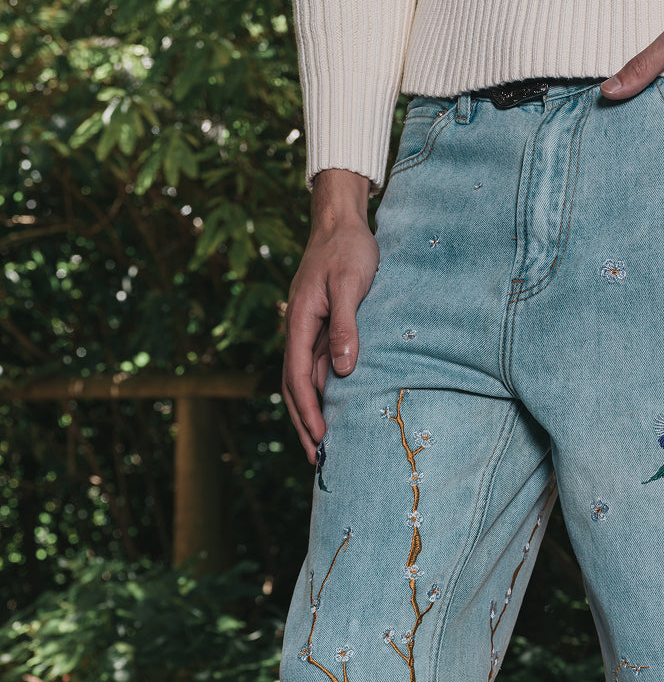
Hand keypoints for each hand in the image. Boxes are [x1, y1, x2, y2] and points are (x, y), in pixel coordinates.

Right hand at [282, 168, 378, 461]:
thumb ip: (345, 327)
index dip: (308, 410)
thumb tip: (343, 371)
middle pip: (295, 387)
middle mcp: (300, 331)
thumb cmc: (348, 249)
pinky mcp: (322, 329)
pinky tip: (333, 412)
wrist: (341, 221)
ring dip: (311, 414)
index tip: (320, 437)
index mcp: (301, 322)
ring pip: (305, 381)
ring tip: (322, 446)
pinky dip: (322, 394)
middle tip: (317, 459)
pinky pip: (317, 369)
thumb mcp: (349, 285)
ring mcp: (309, 331)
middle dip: (304, 424)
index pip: (298, 376)